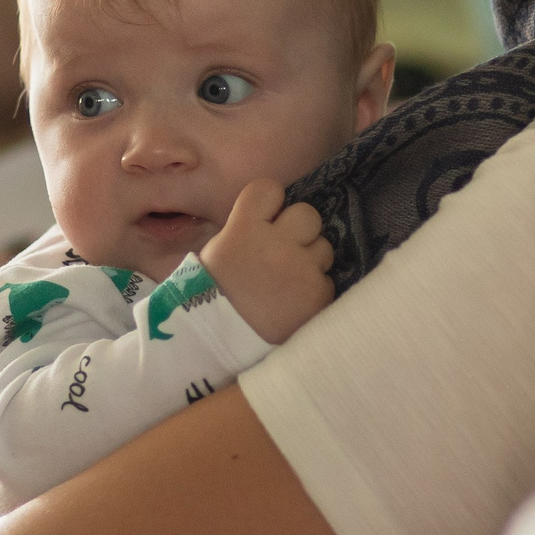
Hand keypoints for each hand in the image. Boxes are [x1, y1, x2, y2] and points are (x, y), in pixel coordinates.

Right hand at [200, 181, 334, 344]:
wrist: (217, 346)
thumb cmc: (207, 298)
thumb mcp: (215, 254)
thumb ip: (244, 231)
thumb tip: (269, 221)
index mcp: (244, 228)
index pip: (269, 188)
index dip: (270, 203)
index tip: (266, 219)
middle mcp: (277, 243)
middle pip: (307, 214)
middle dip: (299, 230)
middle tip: (285, 251)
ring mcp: (302, 269)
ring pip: (323, 247)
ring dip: (310, 261)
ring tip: (288, 284)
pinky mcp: (319, 296)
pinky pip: (326, 281)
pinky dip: (314, 292)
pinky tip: (294, 305)